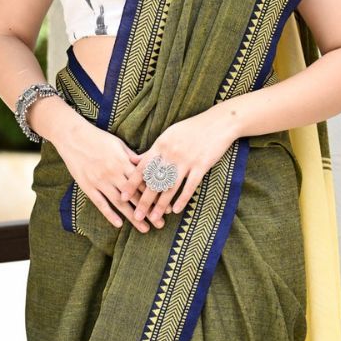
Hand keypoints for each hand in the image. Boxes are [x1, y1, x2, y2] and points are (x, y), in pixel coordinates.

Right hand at [47, 114, 154, 231]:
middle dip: (149, 210)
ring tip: (145, 229)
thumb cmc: (98, 139)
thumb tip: (147, 165)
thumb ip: (132, 157)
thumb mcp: (118, 144)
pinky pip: (100, 203)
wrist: (73, 136)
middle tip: (160, 224)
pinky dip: (110, 214)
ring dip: (133, 217)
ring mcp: (100, 181)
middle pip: (135, 196)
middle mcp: (113, 173)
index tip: (166, 207)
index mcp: (123, 162)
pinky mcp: (87, 186)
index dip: (155, 196)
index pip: (143, 183)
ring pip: (120, 202)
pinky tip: (119, 224)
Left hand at [119, 105, 239, 225]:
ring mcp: (186, 160)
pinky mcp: (201, 166)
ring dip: (161, 204)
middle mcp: (171, 154)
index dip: (131, 183)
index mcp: (160, 145)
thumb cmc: (191, 129)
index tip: (123, 197)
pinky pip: (190, 186)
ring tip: (154, 217)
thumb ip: (152, 150)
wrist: (218, 122)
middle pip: (154, 181)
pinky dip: (182, 199)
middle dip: (144, 200)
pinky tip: (176, 210)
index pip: (142, 168)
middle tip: (137, 216)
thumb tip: (134, 161)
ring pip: (170, 187)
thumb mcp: (168, 135)